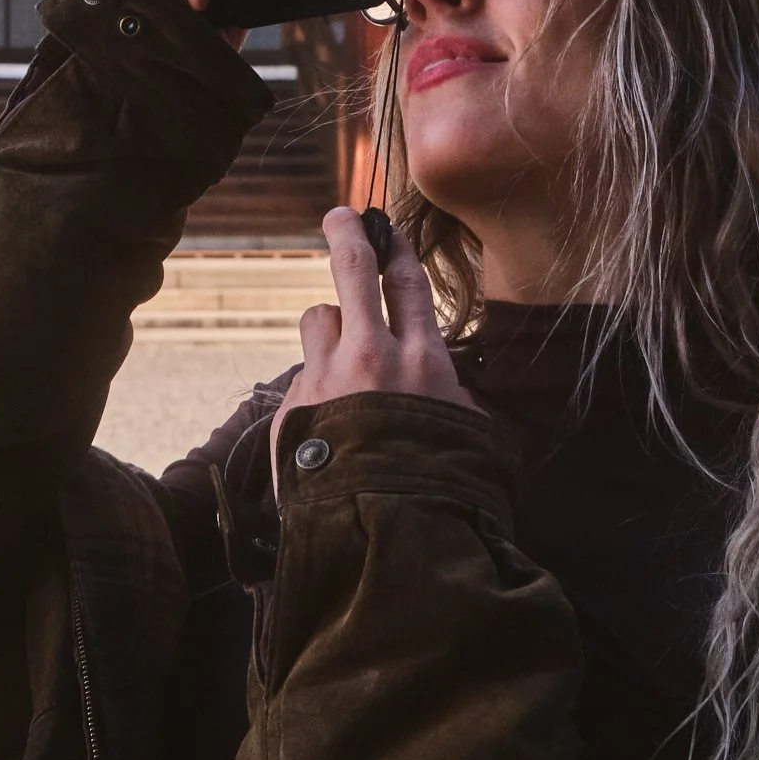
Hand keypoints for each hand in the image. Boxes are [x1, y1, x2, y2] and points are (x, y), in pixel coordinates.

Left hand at [270, 206, 480, 491]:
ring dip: (330, 330)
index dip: (396, 249)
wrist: (381, 542)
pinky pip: (303, 377)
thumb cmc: (438, 490)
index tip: (385, 229)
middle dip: (347, 236)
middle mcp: (371, 358)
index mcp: (422, 361)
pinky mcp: (292, 408)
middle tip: (340, 217)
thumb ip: (453, 396)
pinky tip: (329, 428)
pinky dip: (316, 389)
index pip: (408, 284)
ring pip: (318, 319)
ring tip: (342, 364)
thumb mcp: (466, 436)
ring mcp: (326, 380)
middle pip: (354, 273)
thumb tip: (448, 382)